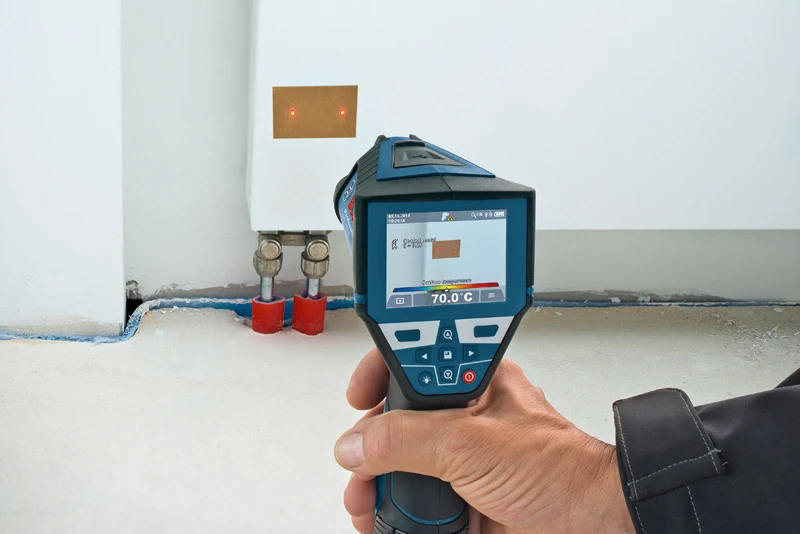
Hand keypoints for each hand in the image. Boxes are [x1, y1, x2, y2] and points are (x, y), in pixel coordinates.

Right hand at [334, 348, 634, 533]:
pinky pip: (420, 501)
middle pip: (399, 421)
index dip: (381, 373)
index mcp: (472, 383)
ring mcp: (463, 459)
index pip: (415, 361)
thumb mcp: (470, 444)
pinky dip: (400, 514)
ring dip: (379, 487)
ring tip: (367, 507)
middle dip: (370, 448)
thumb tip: (357, 444)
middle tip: (358, 470)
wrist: (593, 525)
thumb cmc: (559, 470)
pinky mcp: (464, 497)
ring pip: (405, 466)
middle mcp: (466, 416)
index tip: (357, 398)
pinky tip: (388, 523)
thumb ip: (407, 440)